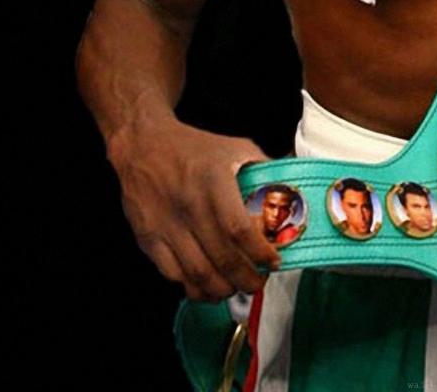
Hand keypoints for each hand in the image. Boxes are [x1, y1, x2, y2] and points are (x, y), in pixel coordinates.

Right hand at [107, 115, 280, 300]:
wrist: (143, 145)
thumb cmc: (194, 147)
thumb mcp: (235, 147)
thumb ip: (264, 169)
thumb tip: (292, 189)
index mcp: (214, 182)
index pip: (239, 230)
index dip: (259, 252)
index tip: (274, 261)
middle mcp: (189, 206)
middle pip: (222, 259)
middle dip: (247, 280)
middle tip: (259, 282)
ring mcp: (167, 226)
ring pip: (198, 275)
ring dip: (222, 290)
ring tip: (237, 288)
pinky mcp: (149, 239)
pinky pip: (173, 275)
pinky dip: (194, 288)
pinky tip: (208, 286)